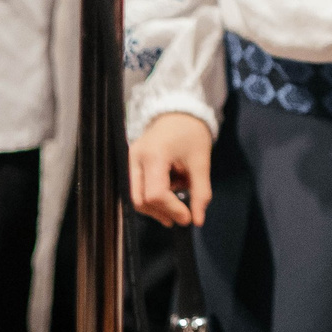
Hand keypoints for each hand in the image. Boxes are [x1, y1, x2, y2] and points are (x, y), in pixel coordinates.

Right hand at [128, 112, 213, 226]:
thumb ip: (200, 192)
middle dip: (161, 212)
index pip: (155, 194)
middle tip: (181, 218)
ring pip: (136, 196)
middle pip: (140, 200)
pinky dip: (153, 195)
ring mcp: (130, 159)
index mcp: (153, 155)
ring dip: (157, 206)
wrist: (179, 110)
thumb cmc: (191, 133)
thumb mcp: (201, 162)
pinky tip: (171, 190)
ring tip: (178, 202)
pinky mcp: (131, 162)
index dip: (171, 210)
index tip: (188, 218)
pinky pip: (138, 187)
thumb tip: (199, 221)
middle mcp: (135, 158)